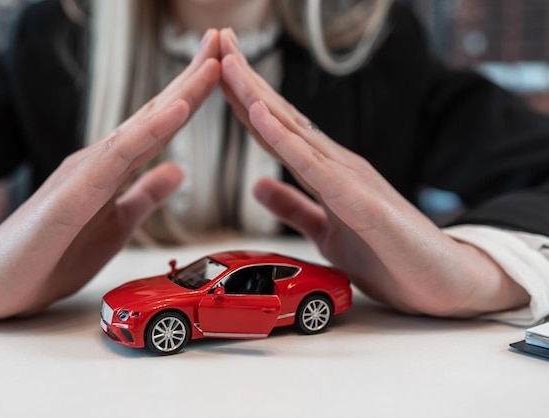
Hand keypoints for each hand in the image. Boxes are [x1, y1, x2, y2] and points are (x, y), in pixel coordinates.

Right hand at [0, 30, 221, 321]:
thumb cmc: (53, 254)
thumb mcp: (116, 224)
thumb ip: (144, 195)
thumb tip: (177, 169)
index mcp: (113, 168)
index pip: (160, 125)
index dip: (194, 95)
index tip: (226, 68)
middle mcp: (101, 160)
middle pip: (155, 113)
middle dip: (192, 77)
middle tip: (224, 40)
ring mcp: (84, 173)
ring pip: (141, 126)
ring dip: (180, 93)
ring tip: (212, 62)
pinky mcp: (71, 195)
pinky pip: (117, 157)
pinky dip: (149, 131)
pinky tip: (178, 109)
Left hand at [219, 29, 529, 316]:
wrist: (446, 283)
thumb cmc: (391, 257)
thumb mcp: (326, 232)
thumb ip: (295, 207)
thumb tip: (258, 186)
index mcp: (326, 172)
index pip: (277, 128)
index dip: (245, 99)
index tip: (216, 71)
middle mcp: (337, 164)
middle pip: (281, 117)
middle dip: (245, 80)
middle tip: (217, 41)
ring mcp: (351, 178)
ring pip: (293, 131)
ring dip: (256, 95)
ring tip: (227, 62)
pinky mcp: (361, 201)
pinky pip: (314, 167)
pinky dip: (284, 139)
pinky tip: (260, 115)